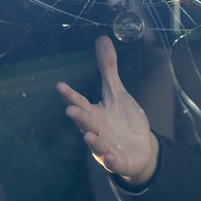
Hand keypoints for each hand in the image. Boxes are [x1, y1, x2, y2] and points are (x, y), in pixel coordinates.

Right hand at [57, 36, 158, 184]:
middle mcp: (97, 130)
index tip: (60, 85)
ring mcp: (106, 147)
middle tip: (71, 109)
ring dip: (93, 140)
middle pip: (86, 122)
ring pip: (98, 144)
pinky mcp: (119, 160)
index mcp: (94, 113)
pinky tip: (111, 157)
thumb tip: (102, 38)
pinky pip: (114, 162)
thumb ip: (108, 69)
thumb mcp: (117, 93)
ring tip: (89, 135)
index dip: (71, 95)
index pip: (80, 102)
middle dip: (79, 117)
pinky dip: (112, 160)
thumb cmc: (123, 119)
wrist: (139, 148)